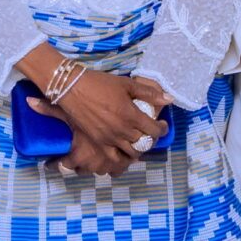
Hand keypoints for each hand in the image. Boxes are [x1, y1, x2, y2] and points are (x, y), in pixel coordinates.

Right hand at [33, 71, 169, 178]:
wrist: (72, 88)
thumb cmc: (100, 83)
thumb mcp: (126, 83)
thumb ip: (148, 93)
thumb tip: (168, 99)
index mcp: (131, 115)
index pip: (154, 130)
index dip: (162, 129)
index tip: (162, 124)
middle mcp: (122, 130)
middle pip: (145, 143)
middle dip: (151, 139)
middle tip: (150, 132)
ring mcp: (110, 139)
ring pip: (132, 152)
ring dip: (138, 148)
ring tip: (137, 141)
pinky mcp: (98, 142)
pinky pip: (115, 157)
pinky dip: (123, 157)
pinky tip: (124, 150)